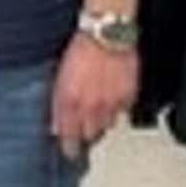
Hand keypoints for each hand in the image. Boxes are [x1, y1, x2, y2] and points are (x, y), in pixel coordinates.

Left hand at [49, 33, 138, 161]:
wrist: (106, 34)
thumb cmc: (80, 50)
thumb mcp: (61, 78)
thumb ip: (59, 105)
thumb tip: (58, 125)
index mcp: (71, 103)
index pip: (69, 137)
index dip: (69, 147)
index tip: (69, 152)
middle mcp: (91, 107)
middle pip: (90, 134)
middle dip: (86, 133)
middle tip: (84, 127)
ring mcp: (111, 103)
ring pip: (107, 125)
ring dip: (101, 120)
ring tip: (98, 108)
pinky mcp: (128, 96)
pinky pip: (122, 111)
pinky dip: (117, 108)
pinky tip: (112, 96)